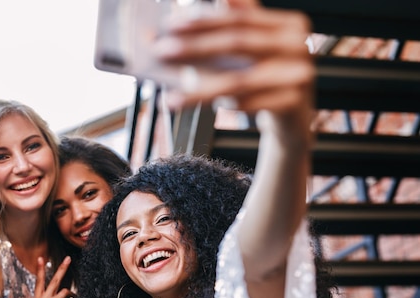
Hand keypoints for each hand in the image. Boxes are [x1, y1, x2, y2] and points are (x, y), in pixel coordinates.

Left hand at [154, 0, 313, 113]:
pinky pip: (249, 105)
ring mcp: (300, 75)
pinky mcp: (294, 104)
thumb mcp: (252, 52)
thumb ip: (230, 28)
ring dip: (199, 89)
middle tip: (161, 52)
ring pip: (239, 81)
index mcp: (289, 24)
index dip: (203, 21)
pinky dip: (222, 106)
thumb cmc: (266, 81)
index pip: (239, 18)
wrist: (292, 121)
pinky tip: (199, 107)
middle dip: (195, 47)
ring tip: (171, 99)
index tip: (170, 25)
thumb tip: (186, 14)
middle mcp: (299, 45)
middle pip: (238, 43)